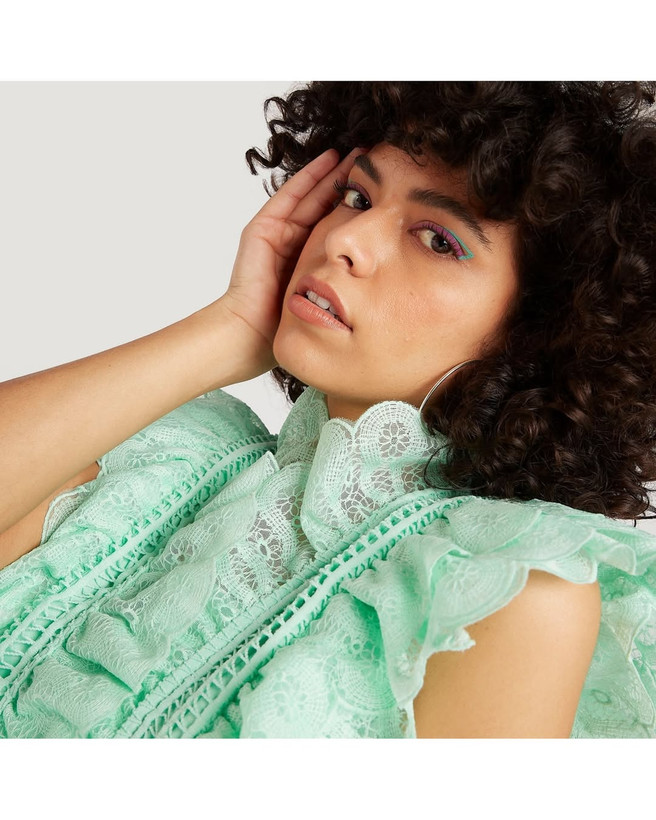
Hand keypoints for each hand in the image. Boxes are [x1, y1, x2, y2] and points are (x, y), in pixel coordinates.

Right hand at [218, 147, 365, 377]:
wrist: (251, 335)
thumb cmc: (287, 328)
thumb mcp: (329, 302)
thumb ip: (349, 288)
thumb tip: (385, 280)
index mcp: (311, 260)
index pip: (339, 226)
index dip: (360, 207)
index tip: (387, 191)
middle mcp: (295, 244)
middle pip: (326, 205)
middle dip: (349, 183)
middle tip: (377, 160)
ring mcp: (277, 233)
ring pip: (312, 195)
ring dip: (333, 173)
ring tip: (358, 152)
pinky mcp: (263, 228)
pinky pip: (291, 196)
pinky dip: (310, 177)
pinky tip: (331, 159)